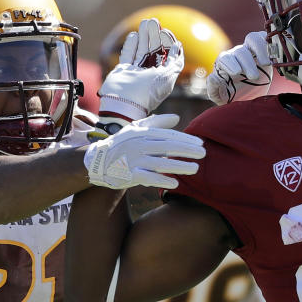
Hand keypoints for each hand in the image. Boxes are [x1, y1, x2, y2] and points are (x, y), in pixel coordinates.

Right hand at [83, 113, 203, 189]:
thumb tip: (176, 118)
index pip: (168, 135)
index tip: (201, 143)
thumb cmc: (122, 143)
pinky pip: (148, 178)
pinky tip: (175, 183)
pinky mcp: (129, 175)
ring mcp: (134, 160)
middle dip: (187, 150)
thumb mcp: (136, 129)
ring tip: (195, 168)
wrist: (98, 160)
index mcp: (142, 133)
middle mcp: (139, 145)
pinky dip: (161, 180)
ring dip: (179, 166)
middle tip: (203, 154)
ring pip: (160, 163)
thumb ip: (157, 122)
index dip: (186, 139)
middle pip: (167, 147)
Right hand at [95, 18, 183, 135]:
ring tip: (145, 22)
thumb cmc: (147, 92)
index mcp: (163, 78)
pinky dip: (130, 46)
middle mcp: (150, 75)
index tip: (166, 32)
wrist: (124, 103)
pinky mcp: (123, 72)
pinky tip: (133, 35)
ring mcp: (136, 74)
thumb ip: (175, 63)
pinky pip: (128, 56)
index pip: (168, 57)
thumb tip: (178, 47)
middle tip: (154, 21)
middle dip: (155, 36)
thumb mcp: (167, 77)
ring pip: (141, 51)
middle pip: (154, 52)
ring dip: (144, 37)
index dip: (169, 44)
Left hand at [206, 31, 272, 105]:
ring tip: (266, 64)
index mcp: (224, 64)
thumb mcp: (221, 98)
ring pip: (251, 39)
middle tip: (254, 77)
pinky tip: (273, 56)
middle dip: (247, 63)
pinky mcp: (263, 49)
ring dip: (259, 49)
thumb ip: (213, 89)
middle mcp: (236, 54)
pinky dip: (269, 43)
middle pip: (240, 51)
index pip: (224, 59)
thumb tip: (213, 77)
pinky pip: (264, 38)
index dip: (230, 64)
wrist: (250, 97)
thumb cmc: (233, 97)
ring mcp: (250, 50)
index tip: (237, 73)